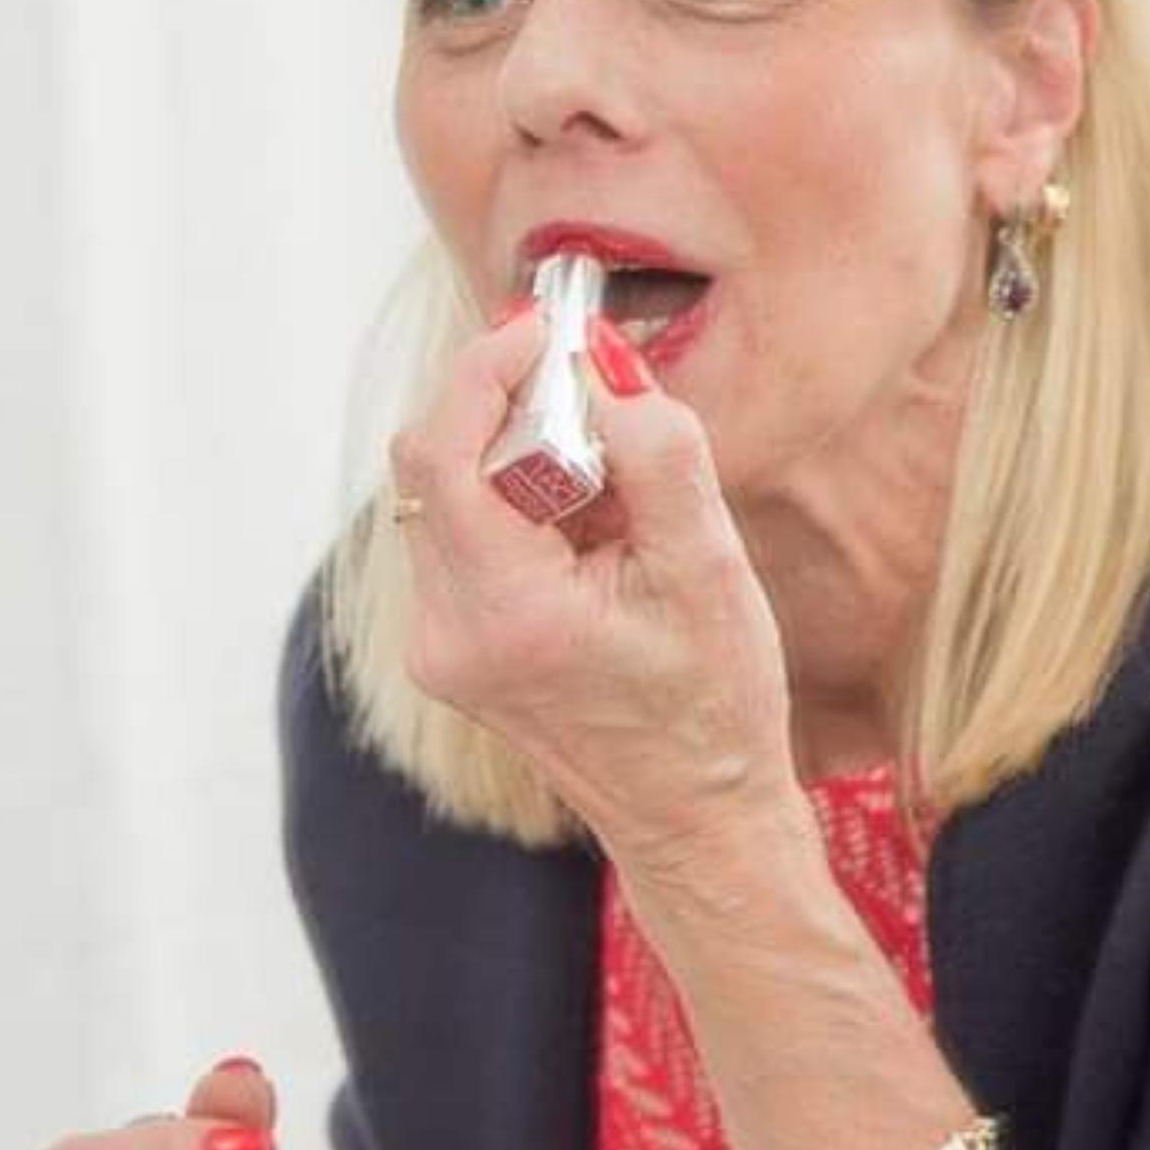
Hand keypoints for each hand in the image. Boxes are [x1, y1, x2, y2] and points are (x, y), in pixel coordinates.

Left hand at [389, 308, 806, 878]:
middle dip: (507, 405)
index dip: (485, 369)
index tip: (546, 329)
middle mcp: (448, 632)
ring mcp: (438, 644)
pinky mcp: (449, 646)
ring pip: (443, 493)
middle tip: (591, 388)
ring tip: (610, 483)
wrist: (696, 819)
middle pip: (435, 462)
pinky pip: (459, 534)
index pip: (444, 450)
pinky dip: (514, 502)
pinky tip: (588, 530)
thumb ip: (656, 452)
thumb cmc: (714, 705)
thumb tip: (598, 358)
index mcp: (506, 614)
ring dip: (516, 455)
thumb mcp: (709, 568)